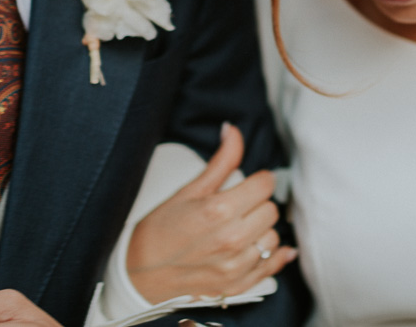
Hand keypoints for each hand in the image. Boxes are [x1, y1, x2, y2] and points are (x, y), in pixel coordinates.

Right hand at [127, 123, 297, 302]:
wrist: (141, 273)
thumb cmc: (160, 230)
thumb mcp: (189, 189)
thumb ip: (221, 160)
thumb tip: (234, 131)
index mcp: (219, 210)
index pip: (265, 184)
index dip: (258, 180)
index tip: (250, 183)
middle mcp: (232, 239)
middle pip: (271, 209)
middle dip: (258, 204)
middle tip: (240, 206)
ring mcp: (236, 265)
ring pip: (273, 236)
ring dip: (261, 230)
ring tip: (241, 227)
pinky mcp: (238, 284)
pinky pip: (272, 265)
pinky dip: (274, 255)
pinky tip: (266, 246)